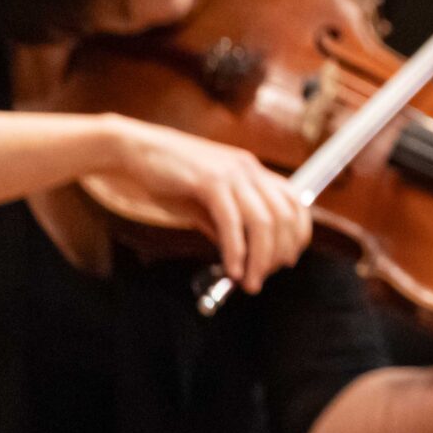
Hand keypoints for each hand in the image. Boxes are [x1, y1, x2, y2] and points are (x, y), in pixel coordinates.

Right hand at [100, 117, 311, 293]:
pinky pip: (231, 222)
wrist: (134, 150)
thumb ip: (228, 223)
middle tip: (263, 278)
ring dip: (260, 258)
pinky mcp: (209, 181)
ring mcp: (232, 173)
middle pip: (284, 216)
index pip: (295, 203)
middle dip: (278, 253)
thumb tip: (243, 256)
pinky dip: (236, 250)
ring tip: (250, 282)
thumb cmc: (168, 177)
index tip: (287, 259)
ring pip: (263, 222)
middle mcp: (250, 169)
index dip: (298, 234)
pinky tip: (232, 269)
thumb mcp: (207, 201)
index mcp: (254, 171)